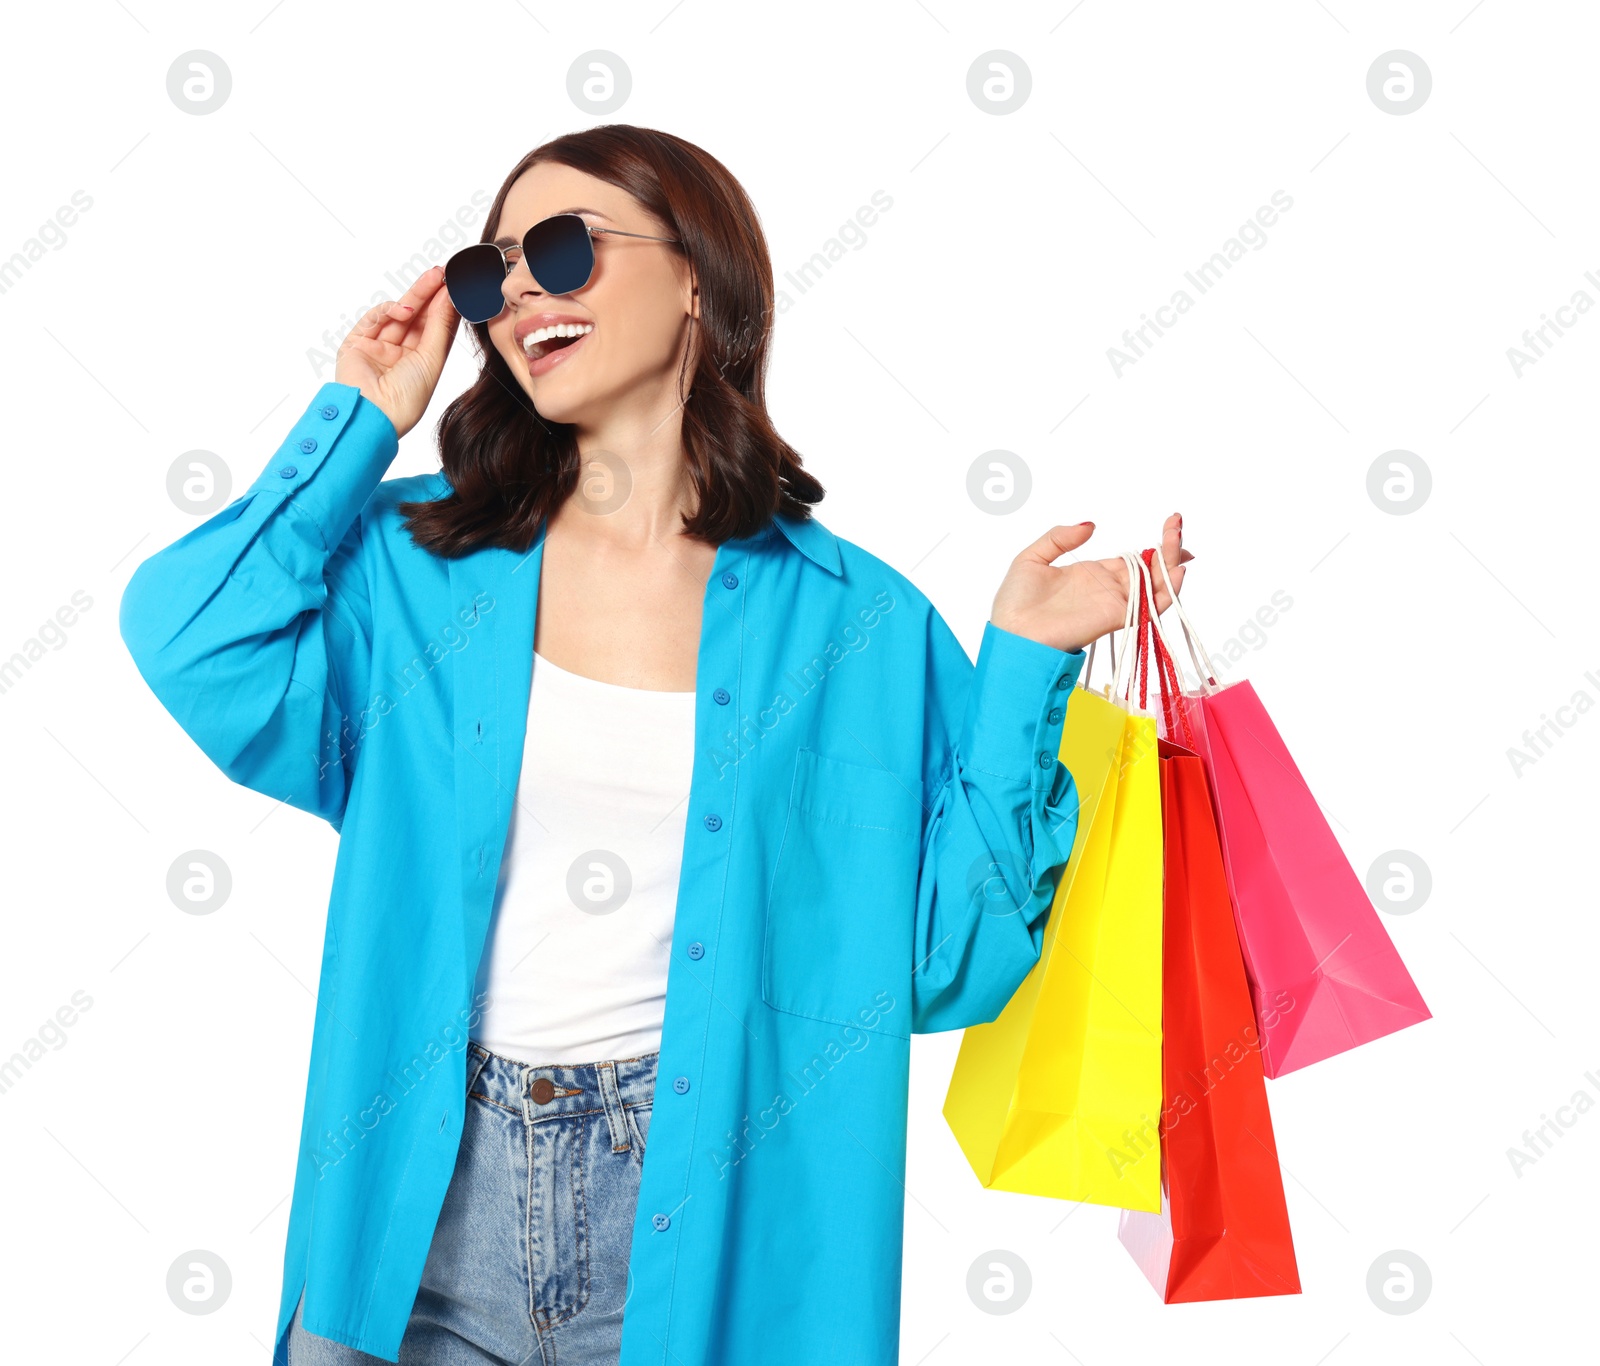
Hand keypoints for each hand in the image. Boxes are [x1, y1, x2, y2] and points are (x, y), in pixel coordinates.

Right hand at [334, 264, 459, 439]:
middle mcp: (400, 353)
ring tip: (433, 279)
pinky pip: (375, 318)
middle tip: (444, 273)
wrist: (373, 413)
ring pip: (398, 313)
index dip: (445, 306)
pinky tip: (406, 309)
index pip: (435, 327)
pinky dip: (390, 310)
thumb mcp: (431, 359)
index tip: (457, 286)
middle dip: (431, 293)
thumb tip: (451, 298)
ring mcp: (378, 346)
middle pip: (418, 316)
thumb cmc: (406, 397)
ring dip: (416, 295)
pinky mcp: (358, 342)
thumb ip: (440, 327)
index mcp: (421, 362)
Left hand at [990, 514, 1194, 654]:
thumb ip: (1059, 537)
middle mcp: (1107, 589)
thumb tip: (1090, 525)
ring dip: (1171, 562)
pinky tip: (1176, 570)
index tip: (1171, 524)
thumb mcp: (1032, 558)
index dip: (1152, 545)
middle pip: (1149, 568)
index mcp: (1091, 574)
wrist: (1011, 635)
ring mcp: (1113, 603)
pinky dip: (1168, 590)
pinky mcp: (1115, 616)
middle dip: (1168, 547)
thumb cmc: (1015, 603)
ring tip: (1178, 538)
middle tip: (1177, 524)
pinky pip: (1150, 605)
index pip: (1132, 559)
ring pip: (1154, 583)